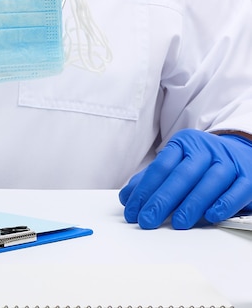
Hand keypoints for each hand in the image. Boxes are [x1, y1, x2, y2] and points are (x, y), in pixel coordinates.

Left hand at [119, 129, 251, 228]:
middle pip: (182, 176)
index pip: (160, 167)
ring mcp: (228, 162)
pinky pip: (237, 191)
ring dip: (192, 205)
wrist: (241, 149)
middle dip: (162, 200)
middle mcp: (206, 150)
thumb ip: (152, 179)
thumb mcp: (176, 162)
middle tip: (147, 220)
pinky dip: (224, 204)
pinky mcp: (249, 176)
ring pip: (209, 183)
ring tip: (177, 223)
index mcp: (183, 144)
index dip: (144, 190)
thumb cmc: (202, 162)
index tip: (133, 210)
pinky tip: (211, 216)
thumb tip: (127, 198)